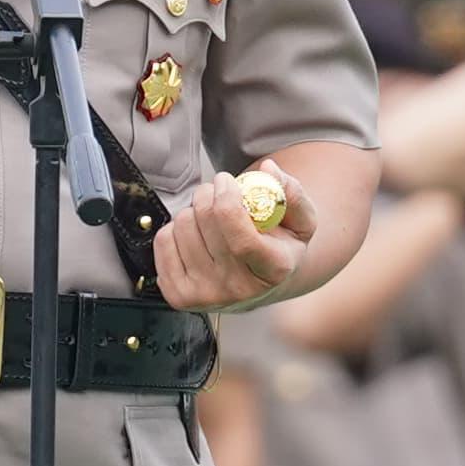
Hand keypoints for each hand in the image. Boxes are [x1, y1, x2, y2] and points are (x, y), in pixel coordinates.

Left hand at [155, 163, 313, 310]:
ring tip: (211, 218)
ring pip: (183, 225)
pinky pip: (163, 240)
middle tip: (220, 191)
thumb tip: (268, 169)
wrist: (257, 282)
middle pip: (207, 222)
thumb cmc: (279, 244)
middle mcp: (238, 290)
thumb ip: (291, 192)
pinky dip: (177, 228)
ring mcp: (204, 296)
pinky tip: (197, 235)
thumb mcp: (301, 220)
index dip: (228, 201)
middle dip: (210, 193)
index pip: (241, 240)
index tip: (227, 180)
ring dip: (194, 210)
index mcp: (273, 271)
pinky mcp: (178, 295)